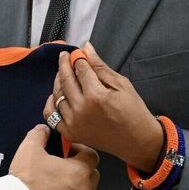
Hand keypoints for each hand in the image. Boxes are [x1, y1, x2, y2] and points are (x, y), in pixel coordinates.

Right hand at [9, 125, 98, 189]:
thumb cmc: (26, 179)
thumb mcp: (29, 148)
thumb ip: (39, 134)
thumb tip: (44, 130)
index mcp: (79, 171)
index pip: (92, 155)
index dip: (80, 149)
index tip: (67, 150)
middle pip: (92, 175)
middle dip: (81, 168)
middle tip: (63, 165)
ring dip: (77, 187)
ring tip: (58, 183)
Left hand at [43, 43, 163, 173]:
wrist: (137, 140)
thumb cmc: (133, 111)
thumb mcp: (121, 84)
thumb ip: (100, 67)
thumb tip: (86, 48)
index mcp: (96, 95)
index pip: (80, 69)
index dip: (77, 58)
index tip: (76, 52)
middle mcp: (81, 109)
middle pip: (66, 80)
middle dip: (64, 64)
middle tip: (64, 56)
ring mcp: (73, 122)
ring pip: (57, 95)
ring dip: (58, 81)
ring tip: (64, 74)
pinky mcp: (70, 133)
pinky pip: (51, 115)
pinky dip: (51, 103)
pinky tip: (57, 95)